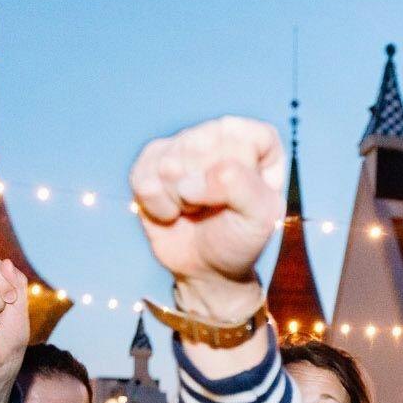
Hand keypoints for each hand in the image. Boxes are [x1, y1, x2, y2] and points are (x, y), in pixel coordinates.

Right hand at [128, 116, 284, 321]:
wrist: (209, 267)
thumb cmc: (240, 237)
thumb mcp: (260, 216)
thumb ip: (239, 185)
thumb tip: (188, 182)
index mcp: (256, 140)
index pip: (241, 135)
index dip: (234, 169)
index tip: (240, 196)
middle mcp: (217, 135)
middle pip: (200, 145)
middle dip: (205, 189)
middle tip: (215, 207)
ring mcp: (180, 145)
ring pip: (168, 164)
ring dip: (181, 201)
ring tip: (195, 209)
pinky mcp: (150, 162)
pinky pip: (142, 179)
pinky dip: (158, 207)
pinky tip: (173, 212)